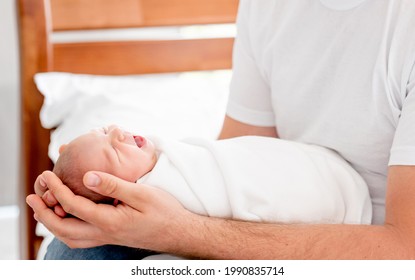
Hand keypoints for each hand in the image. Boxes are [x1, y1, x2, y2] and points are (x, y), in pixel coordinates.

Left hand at [27, 171, 194, 251]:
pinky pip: (80, 238)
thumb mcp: (142, 194)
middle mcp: (104, 233)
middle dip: (43, 213)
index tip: (46, 174)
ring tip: (43, 208)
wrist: (178, 232)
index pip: (73, 206)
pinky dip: (66, 229)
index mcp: (110, 221)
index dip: (56, 189)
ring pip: (70, 237)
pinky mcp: (111, 237)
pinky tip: (68, 218)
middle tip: (32, 197)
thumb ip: (113, 186)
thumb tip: (87, 177)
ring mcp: (107, 237)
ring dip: (52, 224)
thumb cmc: (164, 211)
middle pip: (63, 228)